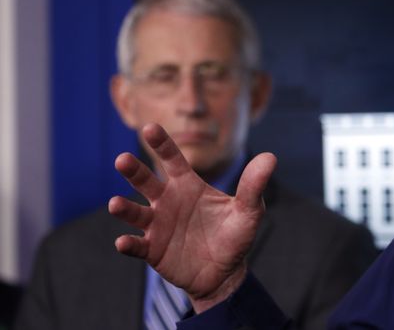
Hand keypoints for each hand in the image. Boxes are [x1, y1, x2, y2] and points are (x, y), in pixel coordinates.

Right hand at [108, 123, 275, 312]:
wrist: (225, 272)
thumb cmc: (234, 235)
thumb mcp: (248, 210)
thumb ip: (253, 185)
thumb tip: (270, 157)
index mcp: (188, 186)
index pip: (172, 160)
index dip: (162, 144)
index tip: (150, 128)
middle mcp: (168, 201)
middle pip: (146, 182)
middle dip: (133, 171)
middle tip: (122, 159)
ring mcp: (158, 226)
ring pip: (135, 213)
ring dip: (124, 208)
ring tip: (115, 203)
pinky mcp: (152, 250)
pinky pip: (137, 245)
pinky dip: (128, 243)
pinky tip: (122, 241)